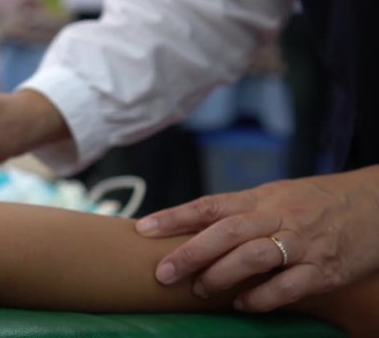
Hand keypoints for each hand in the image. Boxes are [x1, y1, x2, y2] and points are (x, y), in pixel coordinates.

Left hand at [136, 166, 378, 311]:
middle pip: (227, 231)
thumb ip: (239, 211)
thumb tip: (192, 228)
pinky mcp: (324, 268)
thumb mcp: (275, 195)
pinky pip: (289, 285)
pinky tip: (242, 304)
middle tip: (163, 273)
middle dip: (191, 252)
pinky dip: (262, 297)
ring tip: (200, 290)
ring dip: (222, 274)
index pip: (210, 204)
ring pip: (255, 256)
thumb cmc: (315, 201)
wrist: (375, 203)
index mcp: (261, 197)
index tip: (144, 229)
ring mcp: (302, 242)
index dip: (175, 217)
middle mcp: (278, 216)